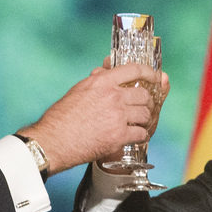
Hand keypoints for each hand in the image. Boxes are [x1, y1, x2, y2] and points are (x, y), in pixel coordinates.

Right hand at [21, 62, 159, 174]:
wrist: (54, 141)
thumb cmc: (61, 117)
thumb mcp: (79, 89)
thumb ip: (97, 79)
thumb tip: (106, 70)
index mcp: (102, 82)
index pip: (134, 69)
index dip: (150, 72)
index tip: (156, 76)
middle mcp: (112, 96)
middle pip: (144, 94)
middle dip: (147, 102)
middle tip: (144, 107)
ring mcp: (117, 116)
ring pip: (145, 114)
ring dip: (144, 120)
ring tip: (139, 124)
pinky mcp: (119, 135)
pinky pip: (141, 134)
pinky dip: (140, 136)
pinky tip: (135, 137)